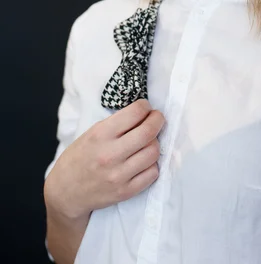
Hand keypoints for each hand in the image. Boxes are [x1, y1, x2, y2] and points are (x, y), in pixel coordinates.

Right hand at [44, 99, 165, 219]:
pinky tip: (144, 160)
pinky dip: (152, 164)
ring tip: (147, 142)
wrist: (66, 192)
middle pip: (149, 132)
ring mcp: (118, 175)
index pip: (135, 113)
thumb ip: (116, 123)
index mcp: (100, 134)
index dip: (145, 107)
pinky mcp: (125, 192)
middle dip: (158, 120)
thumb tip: (143, 112)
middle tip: (156, 119)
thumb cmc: (80, 157)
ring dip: (154, 143)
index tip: (146, 108)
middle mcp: (110, 154)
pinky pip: (152, 173)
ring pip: (153, 152)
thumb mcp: (91, 132)